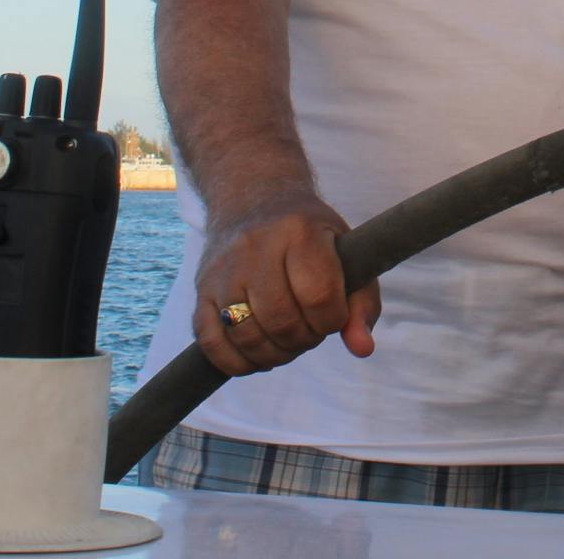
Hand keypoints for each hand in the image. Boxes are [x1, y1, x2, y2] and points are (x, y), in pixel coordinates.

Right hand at [192, 189, 381, 375]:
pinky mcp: (201, 290)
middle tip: (309, 330)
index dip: (332, 321)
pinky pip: (211, 342)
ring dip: (274, 354)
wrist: (254, 200)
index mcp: (299, 232)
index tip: (332, 316)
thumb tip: (362, 349)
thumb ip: (362, 303)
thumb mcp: (346, 255)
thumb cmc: (310, 235)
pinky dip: (236, 362)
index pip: (319, 296)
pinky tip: (257, 355)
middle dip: (303, 340)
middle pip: (281, 321)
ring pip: (246, 336)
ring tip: (287, 341)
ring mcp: (223, 269)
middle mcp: (256, 247)